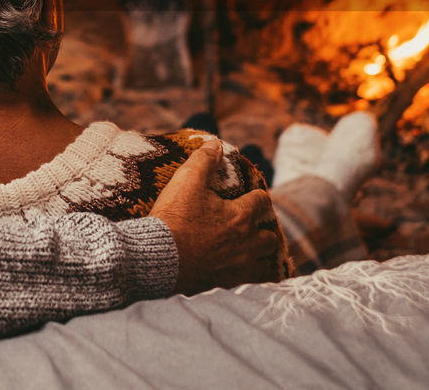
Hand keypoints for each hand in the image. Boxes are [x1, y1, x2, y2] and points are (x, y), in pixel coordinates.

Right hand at [149, 140, 282, 294]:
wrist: (159, 258)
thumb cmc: (175, 218)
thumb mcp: (187, 181)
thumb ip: (204, 160)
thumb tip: (216, 143)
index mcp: (240, 216)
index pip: (262, 201)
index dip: (258, 197)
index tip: (251, 196)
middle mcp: (246, 244)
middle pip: (270, 238)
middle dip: (264, 231)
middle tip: (252, 228)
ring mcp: (238, 268)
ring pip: (264, 264)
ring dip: (260, 257)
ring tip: (251, 253)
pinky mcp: (226, 285)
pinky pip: (250, 285)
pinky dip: (250, 279)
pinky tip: (242, 276)